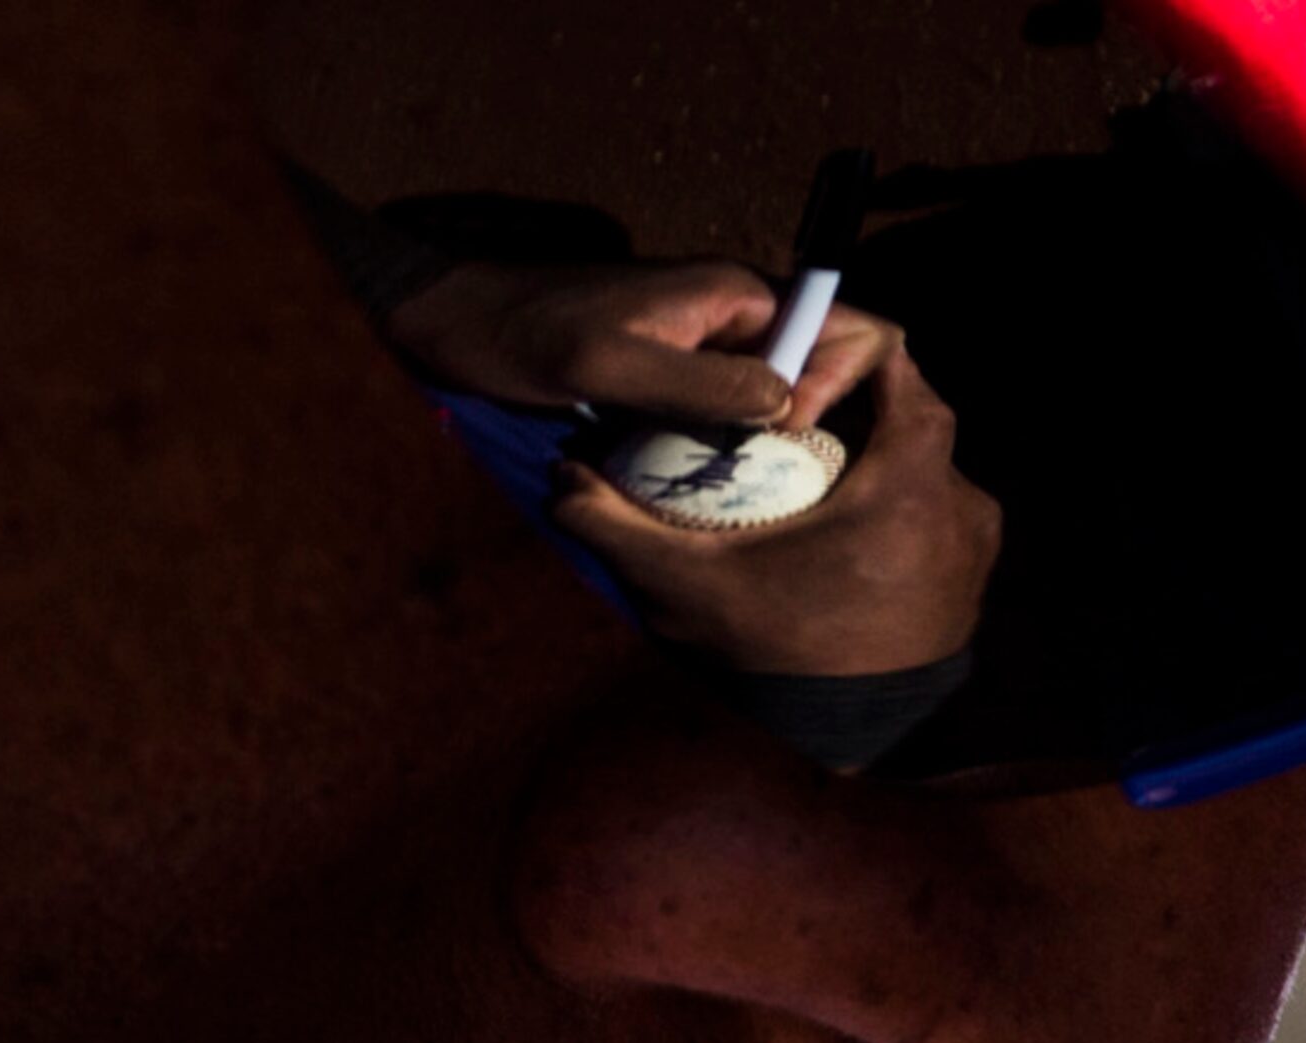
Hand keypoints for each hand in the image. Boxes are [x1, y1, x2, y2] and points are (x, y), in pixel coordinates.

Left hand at [382, 258, 898, 430]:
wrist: (467, 326)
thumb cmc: (529, 339)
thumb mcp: (610, 366)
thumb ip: (697, 382)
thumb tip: (785, 402)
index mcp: (732, 293)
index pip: (836, 321)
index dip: (837, 378)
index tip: (792, 431)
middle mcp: (733, 311)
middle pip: (815, 359)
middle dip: (815, 412)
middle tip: (772, 466)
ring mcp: (708, 342)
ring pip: (776, 389)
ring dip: (775, 435)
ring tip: (757, 485)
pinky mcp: (680, 370)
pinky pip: (733, 403)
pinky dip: (735, 439)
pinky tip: (719, 478)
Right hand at [548, 341, 1002, 677]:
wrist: (851, 743)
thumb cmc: (780, 658)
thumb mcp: (692, 588)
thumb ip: (625, 530)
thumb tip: (562, 482)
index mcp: (910, 483)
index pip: (896, 360)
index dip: (843, 347)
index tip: (790, 375)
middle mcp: (961, 503)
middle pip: (910, 413)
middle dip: (853, 407)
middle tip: (790, 423)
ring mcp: (976, 543)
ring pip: (925, 463)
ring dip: (876, 459)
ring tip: (814, 478)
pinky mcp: (974, 577)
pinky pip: (938, 511)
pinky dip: (897, 506)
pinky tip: (844, 532)